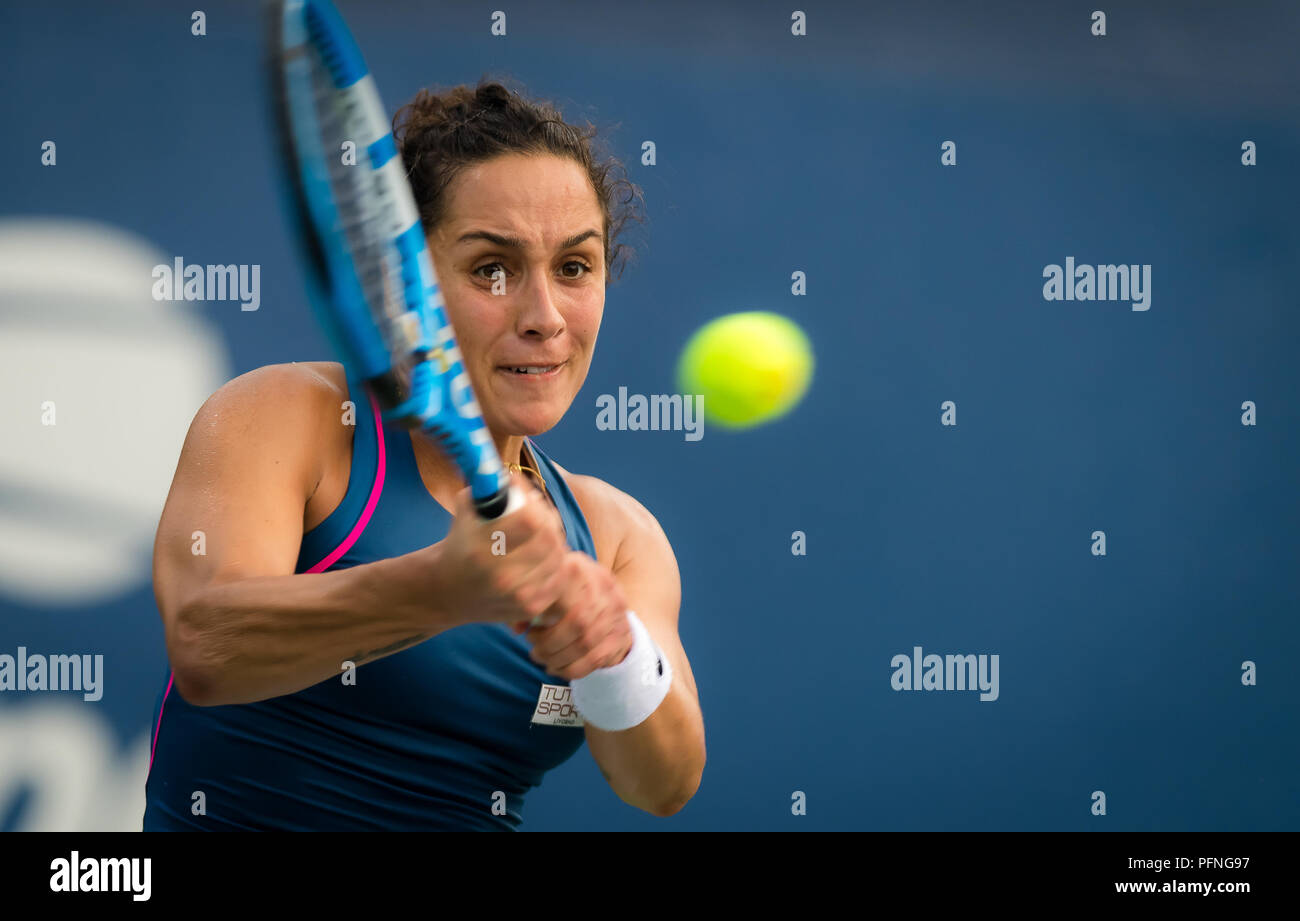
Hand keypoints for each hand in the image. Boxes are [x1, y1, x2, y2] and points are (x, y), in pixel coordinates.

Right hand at [417, 472, 569, 626]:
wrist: (446, 591)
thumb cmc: (460, 543)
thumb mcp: (466, 509)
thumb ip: (490, 485)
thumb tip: (516, 469)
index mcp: (481, 548)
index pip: (529, 519)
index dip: (534, 500)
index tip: (526, 497)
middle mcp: (499, 575)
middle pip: (549, 537)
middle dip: (548, 520)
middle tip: (541, 514)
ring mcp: (517, 595)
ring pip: (558, 557)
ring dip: (554, 541)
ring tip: (542, 535)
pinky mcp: (530, 607)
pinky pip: (559, 577)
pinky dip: (556, 563)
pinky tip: (544, 557)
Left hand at [511, 551, 632, 680]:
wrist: (609, 599)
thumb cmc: (567, 590)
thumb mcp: (550, 584)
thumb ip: (532, 601)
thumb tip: (517, 627)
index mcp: (581, 570)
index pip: (562, 595)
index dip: (543, 618)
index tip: (528, 632)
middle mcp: (604, 589)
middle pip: (577, 623)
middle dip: (550, 644)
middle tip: (534, 650)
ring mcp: (615, 614)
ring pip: (585, 644)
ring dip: (558, 658)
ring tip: (542, 659)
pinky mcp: (619, 637)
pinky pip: (593, 660)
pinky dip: (570, 669)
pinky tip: (555, 668)